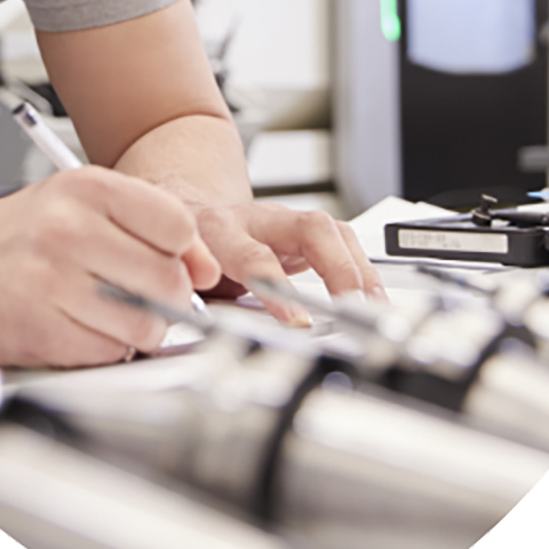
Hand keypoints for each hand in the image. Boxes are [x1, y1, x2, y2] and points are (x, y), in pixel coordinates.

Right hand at [0, 168, 220, 367]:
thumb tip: (207, 267)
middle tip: (137, 296)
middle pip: (169, 281)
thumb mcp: (78, 206)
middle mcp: (69, 228)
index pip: (178, 225)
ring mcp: (52, 281)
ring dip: (137, 330)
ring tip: (106, 313)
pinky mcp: (39, 330)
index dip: (184, 254)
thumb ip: (147, 227)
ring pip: (146, 324)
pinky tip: (77, 328)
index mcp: (85, 187)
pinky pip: (108, 354)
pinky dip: (104, 350)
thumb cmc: (12, 238)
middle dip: (165, 299)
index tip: (171, 263)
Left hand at [193, 202, 385, 324]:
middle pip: (308, 228)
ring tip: (371, 308)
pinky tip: (372, 296)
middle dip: (337, 268)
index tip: (298, 321)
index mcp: (217, 229)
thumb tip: (203, 329)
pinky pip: (341, 243)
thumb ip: (187, 298)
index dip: (276, 287)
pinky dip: (361, 271)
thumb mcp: (176, 275)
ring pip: (332, 231)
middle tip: (352, 307)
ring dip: (357, 270)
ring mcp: (285, 221)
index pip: (252, 255)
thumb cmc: (187, 252)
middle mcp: (256, 219)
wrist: (192, 219)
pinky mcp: (305, 232)